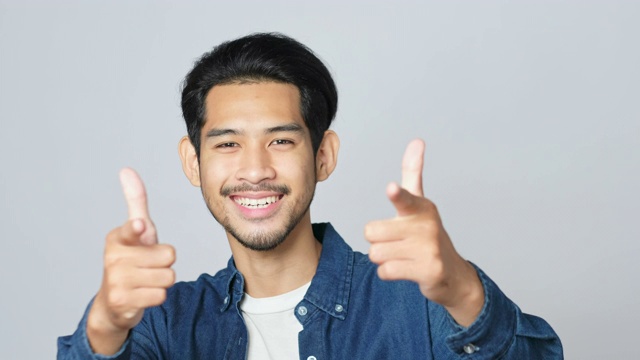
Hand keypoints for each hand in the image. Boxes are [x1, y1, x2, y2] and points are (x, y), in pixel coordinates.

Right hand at [86, 168, 175, 354]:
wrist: (113, 302)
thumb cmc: (131, 259)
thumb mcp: (136, 230)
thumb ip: (135, 202)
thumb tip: (126, 170)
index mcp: (117, 237)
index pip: (133, 230)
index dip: (138, 229)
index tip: (139, 226)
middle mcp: (112, 258)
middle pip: (169, 255)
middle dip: (165, 263)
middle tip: (148, 266)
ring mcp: (115, 281)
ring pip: (168, 276)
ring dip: (162, 281)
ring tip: (146, 280)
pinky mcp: (121, 302)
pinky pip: (161, 295)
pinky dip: (157, 296)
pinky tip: (142, 295)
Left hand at [365, 140, 483, 326]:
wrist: (452, 274)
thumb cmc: (427, 234)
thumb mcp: (420, 203)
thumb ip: (413, 173)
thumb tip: (417, 141)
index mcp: (421, 207)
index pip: (405, 198)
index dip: (397, 194)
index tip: (391, 188)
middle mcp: (426, 226)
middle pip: (371, 232)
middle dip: (377, 240)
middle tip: (397, 242)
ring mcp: (428, 250)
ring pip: (376, 253)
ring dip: (383, 258)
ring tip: (403, 256)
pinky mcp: (428, 271)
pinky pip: (386, 271)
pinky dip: (389, 273)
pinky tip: (406, 269)